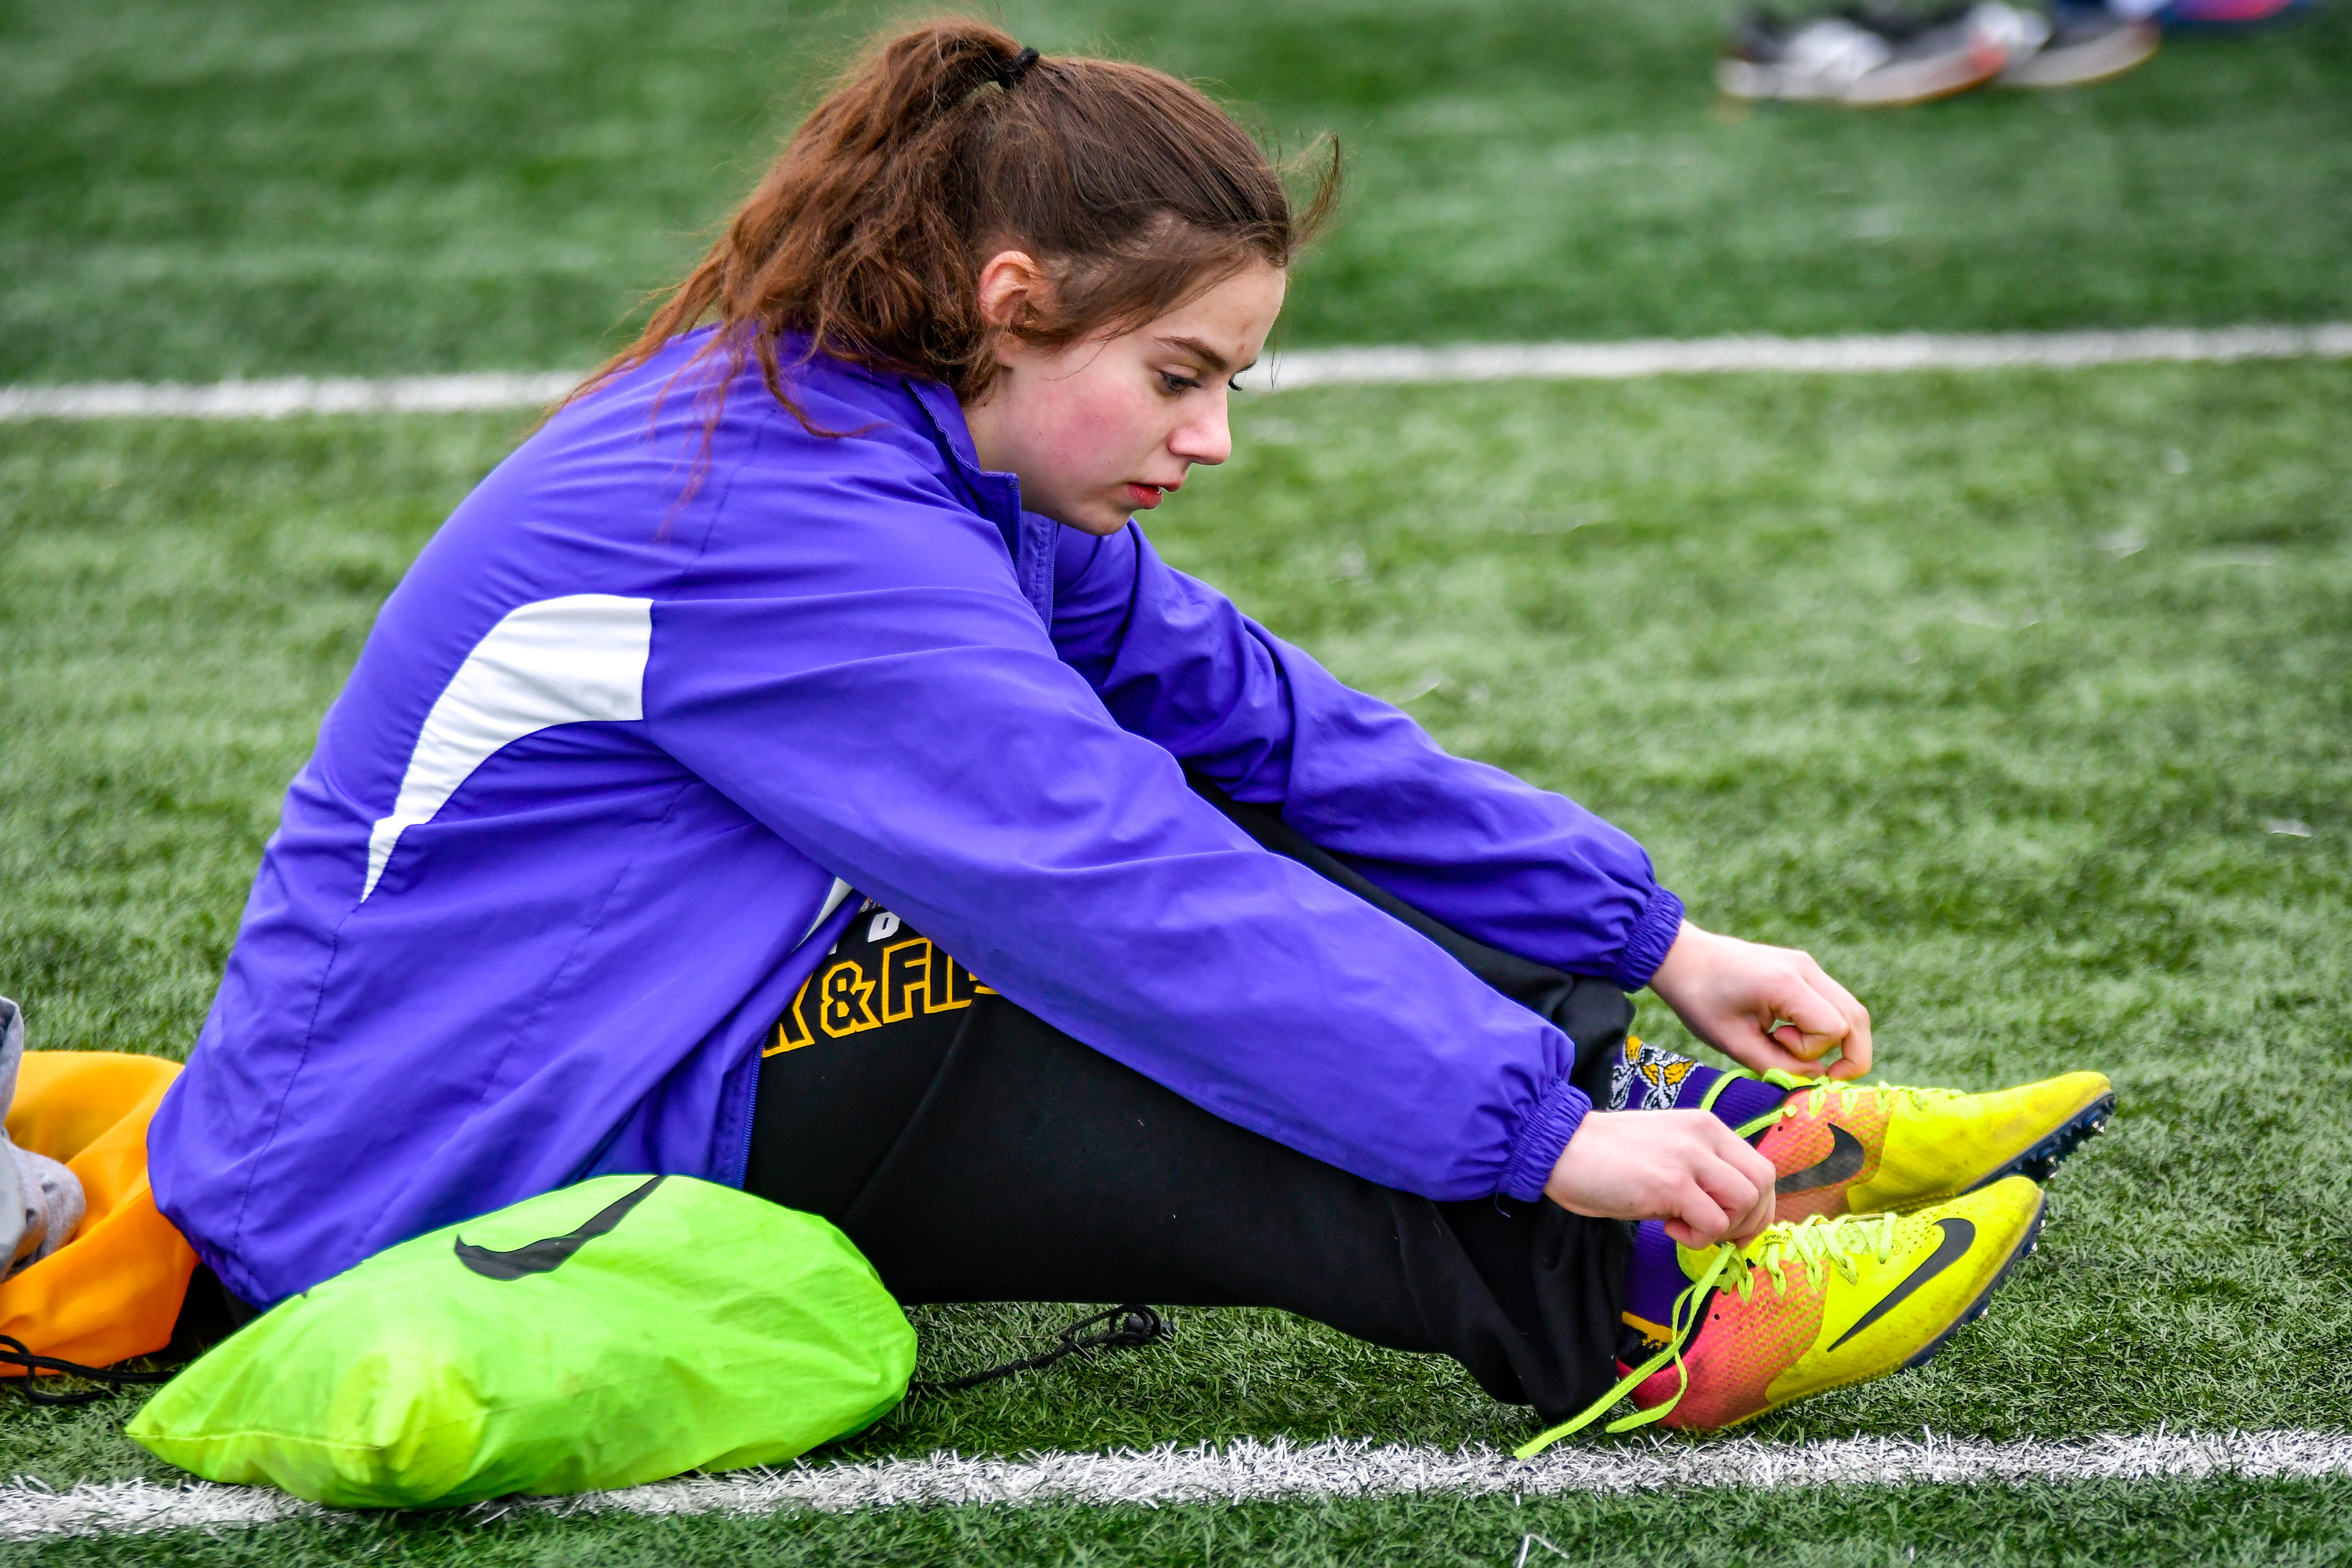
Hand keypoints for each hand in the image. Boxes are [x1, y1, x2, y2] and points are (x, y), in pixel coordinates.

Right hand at [1544, 1109, 1776, 1246]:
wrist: (1561, 1148)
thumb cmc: (1608, 1157)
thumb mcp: (1667, 1150)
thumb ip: (1701, 1168)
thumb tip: (1730, 1210)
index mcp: (1706, 1127)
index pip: (1762, 1168)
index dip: (1759, 1206)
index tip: (1735, 1226)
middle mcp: (1704, 1136)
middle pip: (1763, 1184)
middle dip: (1750, 1220)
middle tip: (1718, 1235)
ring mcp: (1689, 1158)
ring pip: (1745, 1202)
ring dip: (1723, 1228)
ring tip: (1686, 1227)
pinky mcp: (1671, 1184)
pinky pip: (1713, 1223)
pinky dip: (1697, 1238)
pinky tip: (1668, 1228)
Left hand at [1647, 920, 1872, 1081]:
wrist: (1680, 956)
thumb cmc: (1699, 1000)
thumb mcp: (1733, 1042)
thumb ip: (1779, 1066)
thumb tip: (1818, 1079)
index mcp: (1787, 983)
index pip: (1834, 1028)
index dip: (1813, 1052)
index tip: (1776, 1046)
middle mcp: (1806, 969)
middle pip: (1857, 1018)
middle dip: (1848, 1055)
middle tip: (1819, 1075)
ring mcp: (1808, 965)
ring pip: (1851, 1010)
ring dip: (1836, 1040)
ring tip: (1793, 1049)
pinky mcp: (1803, 968)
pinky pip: (1833, 1002)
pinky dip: (1825, 1026)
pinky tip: (1790, 1032)